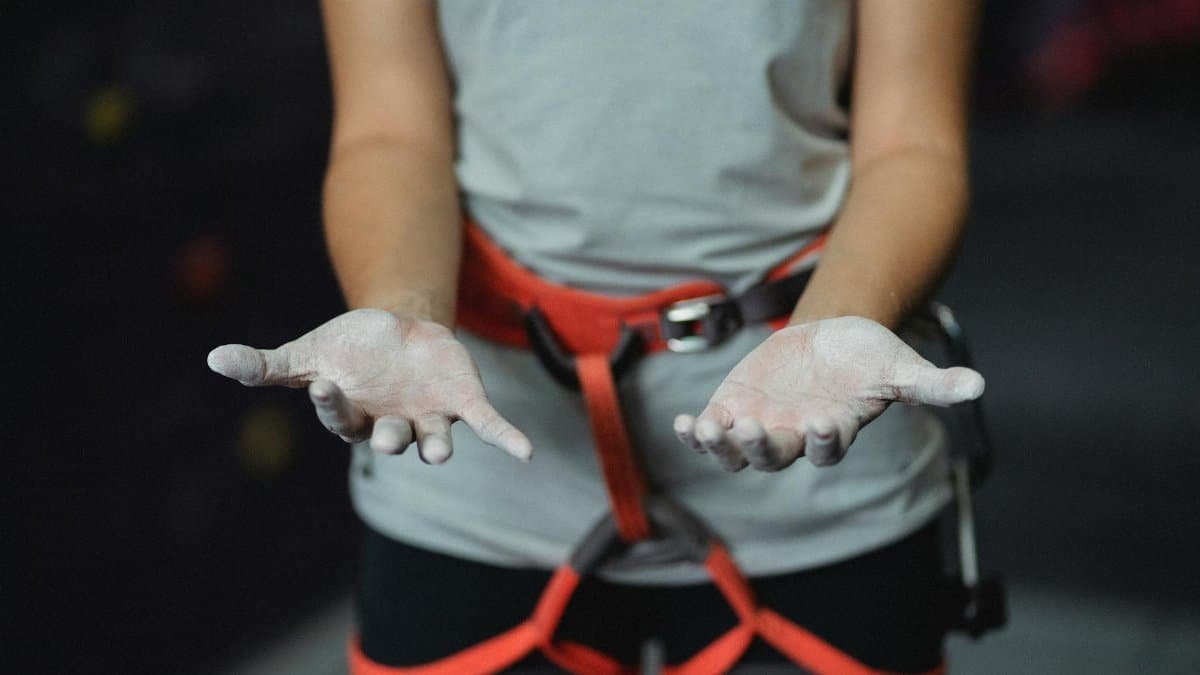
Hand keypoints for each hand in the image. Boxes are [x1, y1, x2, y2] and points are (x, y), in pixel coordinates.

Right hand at [206, 308, 530, 463]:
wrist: (399, 327)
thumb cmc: (349, 348)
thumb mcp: (307, 353)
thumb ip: (266, 365)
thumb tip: (213, 358)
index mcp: (351, 414)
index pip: (339, 415)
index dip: (332, 403)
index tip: (325, 384)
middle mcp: (391, 424)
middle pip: (387, 438)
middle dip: (388, 438)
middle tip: (387, 438)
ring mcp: (428, 417)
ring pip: (433, 441)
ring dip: (437, 446)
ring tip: (439, 451)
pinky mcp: (462, 404)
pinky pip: (487, 426)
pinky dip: (506, 439)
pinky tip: (525, 452)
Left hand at [673, 316, 983, 470]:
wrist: (829, 340)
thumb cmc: (866, 358)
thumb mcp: (897, 365)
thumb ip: (930, 383)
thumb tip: (978, 386)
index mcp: (833, 431)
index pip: (827, 447)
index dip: (824, 439)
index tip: (824, 421)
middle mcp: (794, 437)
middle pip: (775, 455)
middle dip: (763, 444)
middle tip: (756, 427)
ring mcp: (760, 426)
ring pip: (736, 451)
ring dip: (721, 444)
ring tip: (706, 427)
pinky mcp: (733, 409)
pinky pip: (710, 430)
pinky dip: (694, 432)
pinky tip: (682, 423)